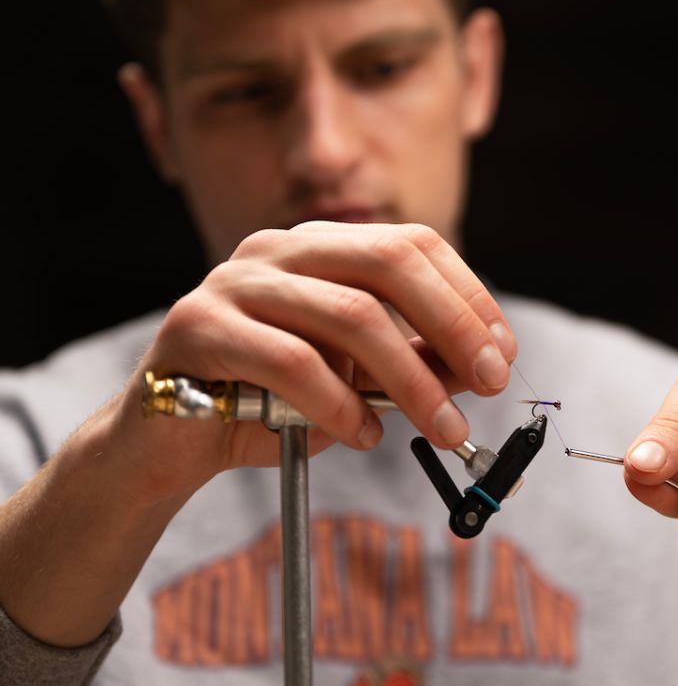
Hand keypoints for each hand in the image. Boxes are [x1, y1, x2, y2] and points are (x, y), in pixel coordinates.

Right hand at [123, 222, 516, 500]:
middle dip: (453, 324)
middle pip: (388, 261)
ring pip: (349, 315)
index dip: (468, 295)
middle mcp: (278, 251)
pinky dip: (341, 405)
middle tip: (490, 383)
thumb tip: (482, 365)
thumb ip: (412, 364)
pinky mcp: (199, 328)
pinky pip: (292, 363)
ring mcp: (235, 282)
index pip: (412, 244)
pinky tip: (361, 436)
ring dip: (410, 379)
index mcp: (319, 248)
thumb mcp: (355, 382)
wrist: (167, 442)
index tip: (502, 352)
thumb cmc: (268, 405)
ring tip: (441, 428)